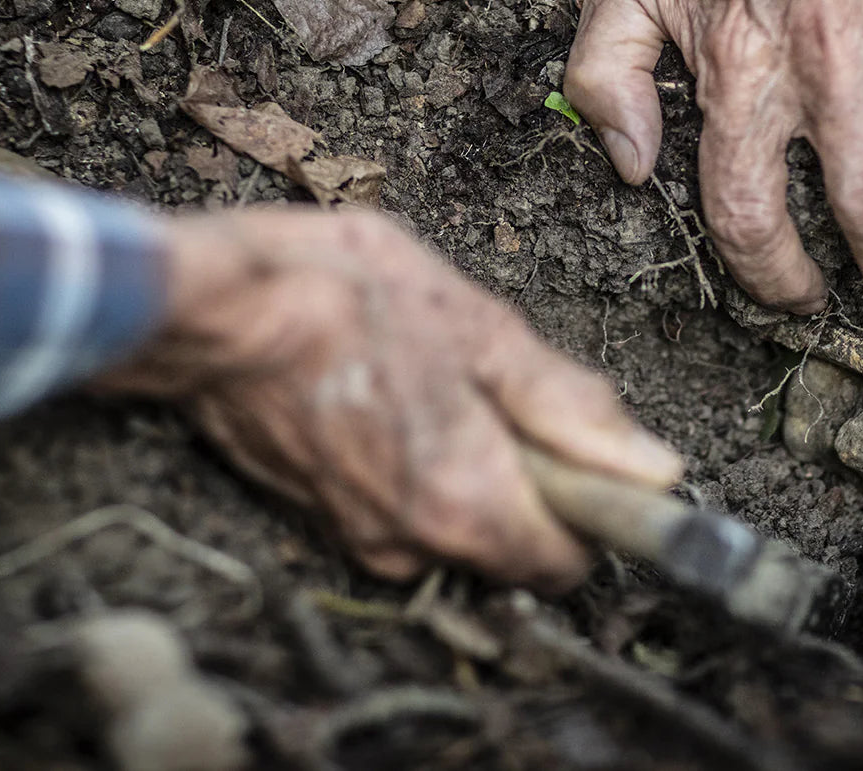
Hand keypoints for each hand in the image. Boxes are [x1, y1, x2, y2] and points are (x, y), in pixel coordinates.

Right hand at [98, 208, 682, 587]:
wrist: (208, 308)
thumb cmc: (344, 299)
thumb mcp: (481, 329)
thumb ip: (570, 408)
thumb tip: (653, 468)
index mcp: (467, 505)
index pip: (571, 562)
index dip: (593, 507)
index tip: (584, 448)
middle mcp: (415, 545)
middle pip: (513, 544)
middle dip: (527, 476)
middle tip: (498, 384)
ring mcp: (360, 536)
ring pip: (456, 521)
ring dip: (468, 463)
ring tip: (435, 373)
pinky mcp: (320, 515)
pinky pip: (401, 507)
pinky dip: (415, 462)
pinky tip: (392, 387)